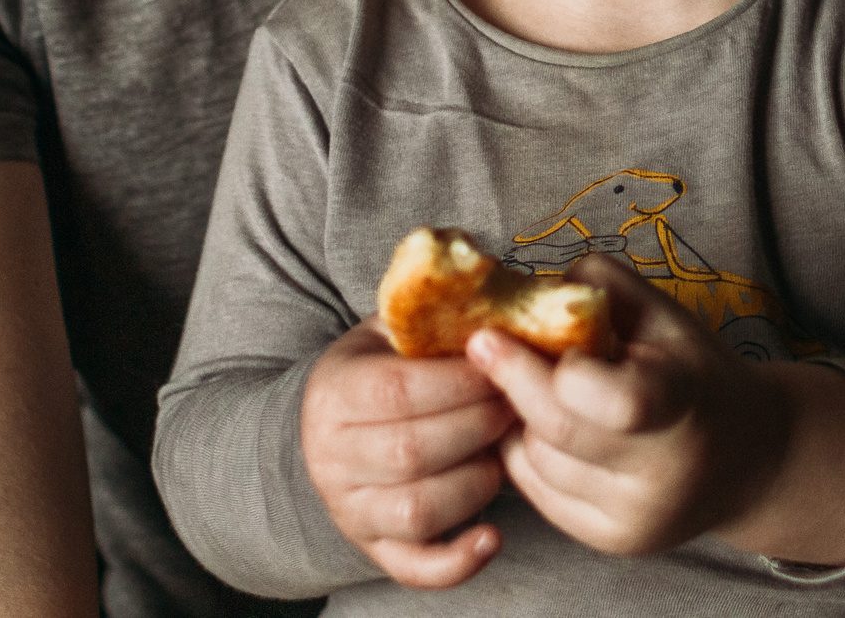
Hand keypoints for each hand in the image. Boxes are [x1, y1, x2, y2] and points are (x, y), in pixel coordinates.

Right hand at [300, 316, 516, 587]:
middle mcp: (331, 457)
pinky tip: (492, 537)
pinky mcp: (374, 548)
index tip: (504, 366)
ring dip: (475, 483)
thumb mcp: (389, 332)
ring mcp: (351, 509)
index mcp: (335, 392)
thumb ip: (429, 313)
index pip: (399, 391)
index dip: (461, 381)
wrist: (327, 432)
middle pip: (413, 451)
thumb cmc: (380, 371)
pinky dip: (457, 561)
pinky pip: (414, 567)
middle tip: (517, 406)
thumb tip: (481, 276)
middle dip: (478, 427)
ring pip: (419, 510)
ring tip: (501, 455)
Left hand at [466, 257, 781, 558]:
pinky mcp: (610, 540)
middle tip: (484, 345)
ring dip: (520, 419)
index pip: (611, 399)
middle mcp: (662, 475)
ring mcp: (634, 517)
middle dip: (511, 382)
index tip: (498, 334)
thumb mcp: (664, 314)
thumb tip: (521, 290)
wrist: (746, 458)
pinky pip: (535, 489)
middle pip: (556, 429)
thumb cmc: (695, 372)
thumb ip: (598, 287)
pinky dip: (527, 452)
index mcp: (683, 406)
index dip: (551, 367)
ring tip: (539, 388)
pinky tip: (548, 427)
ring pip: (536, 460)